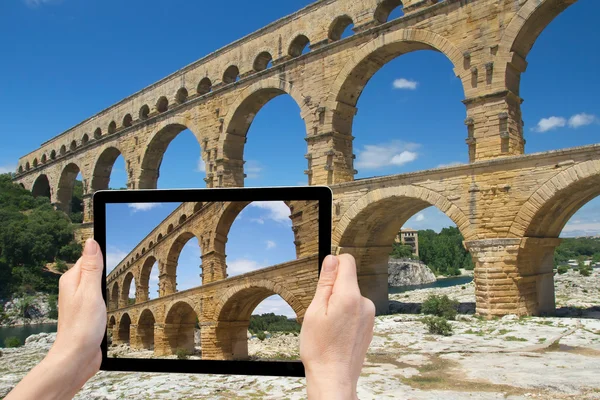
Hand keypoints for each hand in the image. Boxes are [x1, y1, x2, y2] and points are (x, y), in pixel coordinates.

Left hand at [6, 238, 105, 399]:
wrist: (77, 357)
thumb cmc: (83, 327)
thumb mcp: (91, 291)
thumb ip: (92, 267)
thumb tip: (91, 241)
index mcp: (71, 280)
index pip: (88, 257)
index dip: (102, 257)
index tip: (115, 260)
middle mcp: (73, 289)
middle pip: (92, 270)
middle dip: (106, 272)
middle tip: (121, 273)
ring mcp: (79, 301)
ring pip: (96, 285)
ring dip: (107, 287)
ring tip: (117, 290)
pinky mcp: (85, 313)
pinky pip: (97, 298)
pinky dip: (106, 299)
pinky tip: (111, 305)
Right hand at [300, 254, 375, 399]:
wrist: (334, 378)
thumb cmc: (320, 348)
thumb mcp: (314, 311)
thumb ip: (325, 283)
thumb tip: (331, 260)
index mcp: (350, 296)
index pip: (347, 261)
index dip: (332, 265)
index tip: (323, 280)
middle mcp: (365, 303)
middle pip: (348, 280)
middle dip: (333, 289)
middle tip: (321, 313)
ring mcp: (370, 315)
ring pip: (351, 296)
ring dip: (339, 304)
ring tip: (329, 327)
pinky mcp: (370, 326)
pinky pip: (356, 310)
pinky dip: (346, 316)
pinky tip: (337, 334)